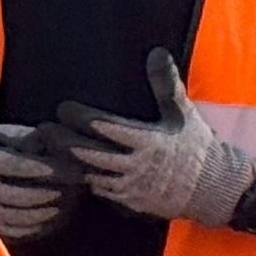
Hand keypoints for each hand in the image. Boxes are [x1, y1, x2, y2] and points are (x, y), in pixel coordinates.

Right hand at [0, 124, 85, 241]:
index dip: (51, 168)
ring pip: (26, 217)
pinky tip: (58, 215)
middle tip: (81, 185)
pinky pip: (20, 231)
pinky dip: (43, 225)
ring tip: (74, 200)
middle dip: (58, 191)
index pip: (23, 168)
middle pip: (27, 195)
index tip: (74, 166)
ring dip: (54, 210)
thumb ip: (25, 138)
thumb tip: (56, 144)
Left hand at [51, 47, 253, 227]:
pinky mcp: (131, 203)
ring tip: (48, 148)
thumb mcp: (183, 113)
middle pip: (90, 154)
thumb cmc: (197, 146)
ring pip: (91, 175)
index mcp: (147, 141)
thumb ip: (166, 84)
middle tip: (43, 128)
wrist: (213, 189)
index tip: (63, 108)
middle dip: (63, 141)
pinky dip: (84, 180)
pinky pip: (101, 192)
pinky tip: (70, 171)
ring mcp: (131, 187)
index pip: (106, 128)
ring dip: (69, 162)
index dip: (81, 118)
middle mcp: (135, 166)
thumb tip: (156, 52)